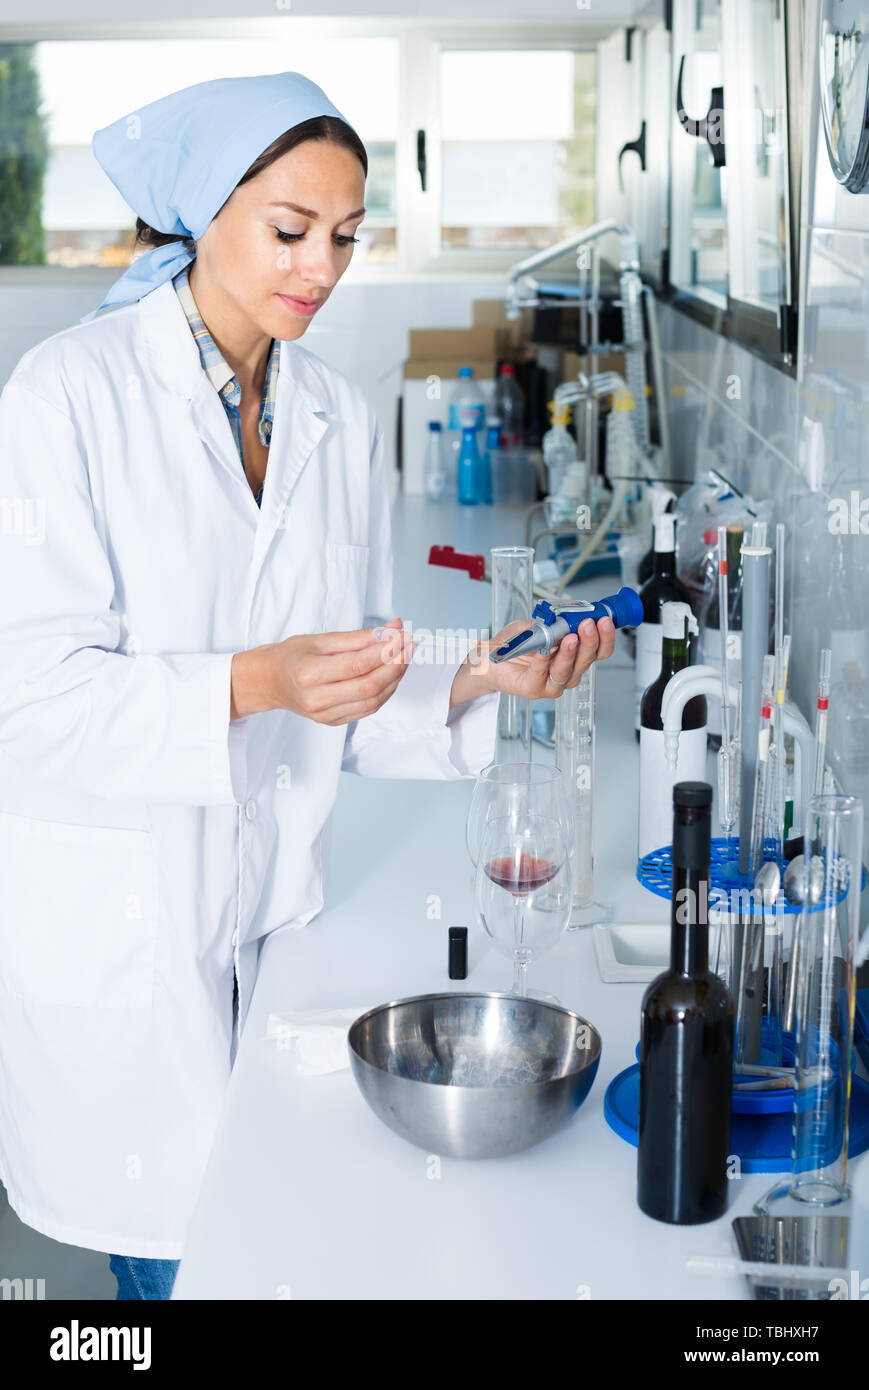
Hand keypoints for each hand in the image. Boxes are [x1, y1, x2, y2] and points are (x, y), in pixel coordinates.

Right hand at [232, 617, 414, 725]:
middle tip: (409, 647)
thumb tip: (392, 630)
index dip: (386, 651)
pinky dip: (384, 693)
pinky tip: (391, 676)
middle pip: (369, 686)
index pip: (358, 665)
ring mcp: (325, 715)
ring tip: (404, 659)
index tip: (402, 636)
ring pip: (372, 702)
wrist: (269, 682)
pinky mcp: (333, 722)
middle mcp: (316, 699)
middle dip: (395, 666)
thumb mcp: (320, 639)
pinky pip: (367, 710)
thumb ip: (358, 637)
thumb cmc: (291, 656)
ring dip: (394, 680)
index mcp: (309, 674)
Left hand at [449, 615, 615, 707]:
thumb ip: (551, 622)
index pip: (599, 651)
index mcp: (573, 657)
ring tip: (569, 638)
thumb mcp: (535, 625)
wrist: (487, 659)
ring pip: (569, 671)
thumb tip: (566, 616)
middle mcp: (567, 672)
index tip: (604, 621)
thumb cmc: (514, 645)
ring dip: (571, 653)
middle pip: (587, 661)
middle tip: (588, 626)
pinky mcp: (533, 689)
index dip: (605, 637)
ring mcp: (551, 684)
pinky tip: (545, 651)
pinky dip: (544, 662)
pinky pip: (542, 675)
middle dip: (590, 642)